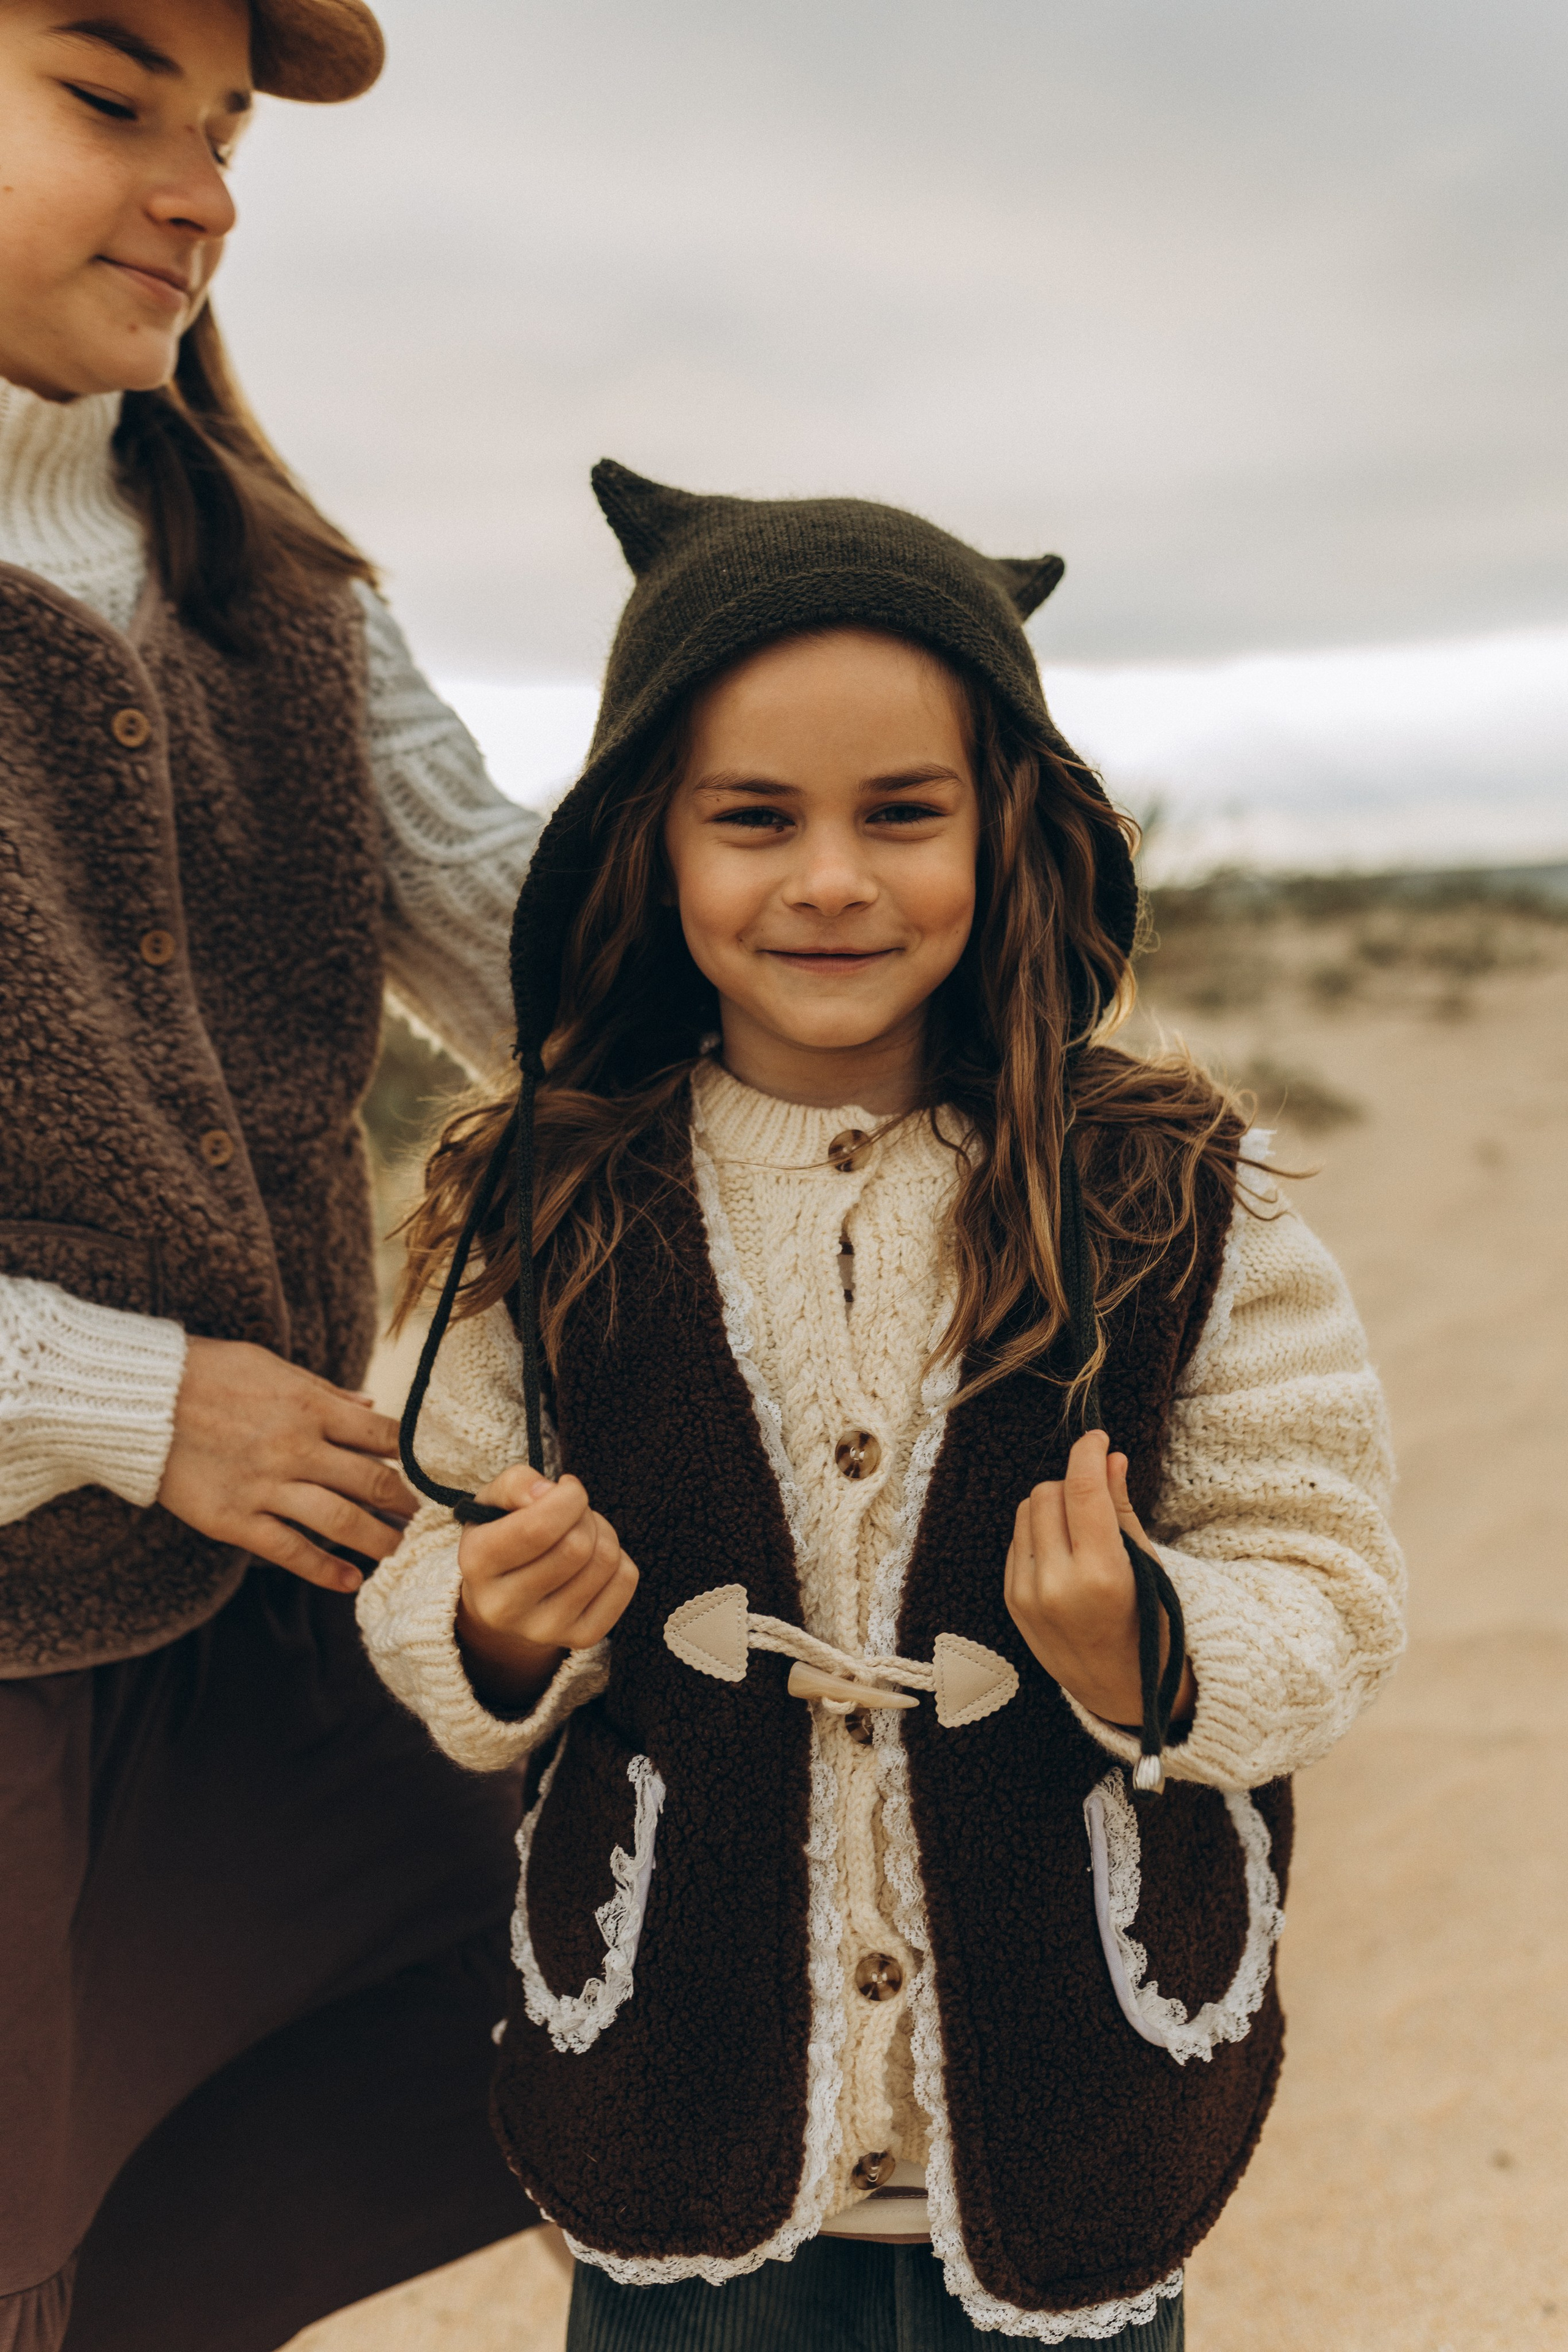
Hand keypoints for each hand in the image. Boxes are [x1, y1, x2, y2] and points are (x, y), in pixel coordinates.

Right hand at [158, 1338, 415, 1592]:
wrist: (140, 1399)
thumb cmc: (207, 1374)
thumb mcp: (272, 1366)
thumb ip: (325, 1392)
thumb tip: (370, 1406)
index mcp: (311, 1406)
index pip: (383, 1436)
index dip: (410, 1457)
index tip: (421, 1470)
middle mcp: (297, 1448)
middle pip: (372, 1482)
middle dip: (403, 1503)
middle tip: (417, 1515)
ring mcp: (267, 1486)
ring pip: (341, 1522)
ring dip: (378, 1540)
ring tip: (395, 1549)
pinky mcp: (235, 1519)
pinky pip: (291, 1551)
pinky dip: (326, 1571)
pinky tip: (351, 1581)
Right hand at [456, 1468, 638, 1708]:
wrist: (503, 1601)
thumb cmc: (502, 1537)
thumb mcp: (493, 1502)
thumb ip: (516, 1483)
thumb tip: (550, 1492)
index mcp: (477, 1563)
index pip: (539, 1528)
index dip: (567, 1497)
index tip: (566, 1487)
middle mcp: (506, 1607)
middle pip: (577, 1546)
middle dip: (584, 1514)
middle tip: (573, 1512)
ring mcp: (544, 1630)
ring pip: (605, 1561)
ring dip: (602, 1532)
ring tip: (581, 1532)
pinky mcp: (580, 1637)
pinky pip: (625, 1580)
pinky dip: (619, 1558)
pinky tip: (592, 1560)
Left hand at [1004, 1430, 1194, 1730]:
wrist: (1120, 1689)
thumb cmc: (1147, 1624)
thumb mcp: (1146, 1567)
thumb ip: (1120, 1509)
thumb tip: (1109, 1457)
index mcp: (1101, 1577)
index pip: (1083, 1491)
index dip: (1088, 1453)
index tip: (1097, 1437)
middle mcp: (1057, 1586)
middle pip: (1048, 1493)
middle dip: (1073, 1483)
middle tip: (1096, 1497)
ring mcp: (1028, 1595)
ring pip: (1026, 1511)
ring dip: (1052, 1505)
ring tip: (1081, 1528)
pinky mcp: (1011, 1601)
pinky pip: (1016, 1539)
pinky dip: (1038, 1532)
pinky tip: (1063, 1552)